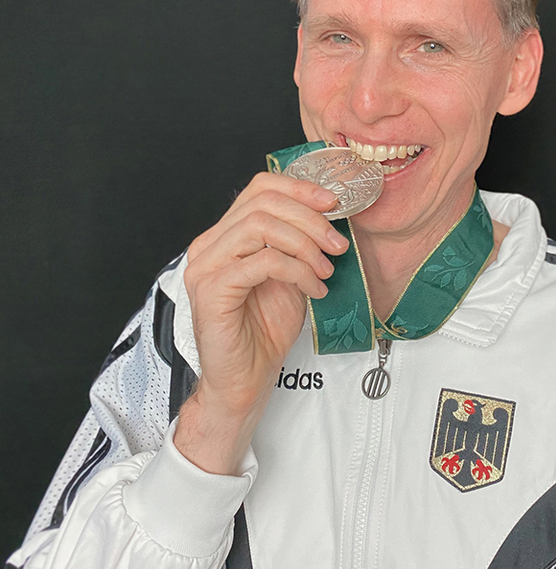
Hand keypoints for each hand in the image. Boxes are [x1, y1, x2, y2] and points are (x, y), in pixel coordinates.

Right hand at [174, 172, 347, 473]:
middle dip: (310, 219)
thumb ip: (297, 243)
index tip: (333, 203)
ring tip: (326, 269)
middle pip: (263, 203)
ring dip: (305, 244)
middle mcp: (209, 245)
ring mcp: (205, 266)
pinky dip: (298, 271)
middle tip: (337, 244)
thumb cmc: (264, 330)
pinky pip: (263, 262)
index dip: (299, 189)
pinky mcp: (212, 290)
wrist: (245, 380)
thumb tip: (329, 215)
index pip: (259, 188)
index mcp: (225, 235)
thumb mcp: (289, 275)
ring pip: (261, 226)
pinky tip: (314, 289)